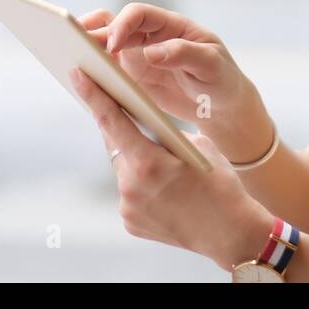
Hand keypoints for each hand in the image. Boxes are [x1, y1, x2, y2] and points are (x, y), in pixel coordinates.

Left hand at [68, 65, 272, 271]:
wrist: (231, 233)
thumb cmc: (220, 184)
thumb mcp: (197, 146)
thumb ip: (165, 134)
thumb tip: (143, 123)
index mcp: (148, 163)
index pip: (112, 120)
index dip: (93, 95)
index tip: (78, 75)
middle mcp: (131, 186)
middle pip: (115, 145)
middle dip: (121, 130)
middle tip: (125, 112)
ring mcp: (128, 207)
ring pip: (123, 170)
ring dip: (134, 160)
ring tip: (160, 163)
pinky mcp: (130, 222)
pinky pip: (129, 193)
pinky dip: (140, 185)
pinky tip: (161, 188)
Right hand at [75, 4, 273, 162]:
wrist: (222, 105)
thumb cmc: (222, 79)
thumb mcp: (211, 66)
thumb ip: (184, 55)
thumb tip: (150, 52)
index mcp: (170, 26)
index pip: (138, 14)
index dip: (121, 24)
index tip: (112, 44)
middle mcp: (149, 36)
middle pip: (112, 23)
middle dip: (91, 29)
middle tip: (72, 42)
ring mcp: (137, 55)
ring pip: (103, 43)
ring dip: (84, 46)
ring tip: (64, 57)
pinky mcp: (130, 76)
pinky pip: (105, 68)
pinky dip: (90, 69)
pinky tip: (76, 79)